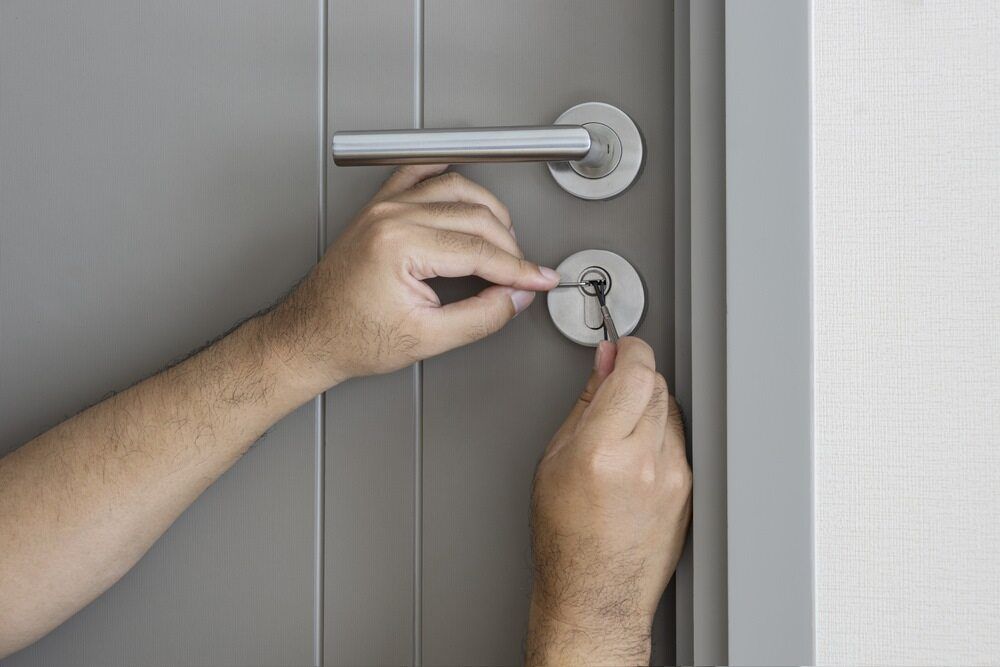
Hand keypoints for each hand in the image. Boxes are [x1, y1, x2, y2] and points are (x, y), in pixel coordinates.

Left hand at [264, 165, 558, 389]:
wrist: (309, 336)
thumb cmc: (351, 338)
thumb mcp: (427, 340)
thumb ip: (482, 317)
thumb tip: (515, 297)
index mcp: (401, 246)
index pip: (481, 250)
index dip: (519, 270)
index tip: (540, 280)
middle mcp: (392, 217)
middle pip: (476, 215)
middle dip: (509, 247)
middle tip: (523, 275)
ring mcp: (383, 207)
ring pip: (456, 188)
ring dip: (488, 212)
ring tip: (504, 243)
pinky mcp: (378, 208)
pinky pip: (419, 174)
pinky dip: (446, 176)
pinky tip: (464, 187)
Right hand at [526, 338, 690, 665]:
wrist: (595, 592)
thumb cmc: (565, 538)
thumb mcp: (554, 461)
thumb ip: (585, 405)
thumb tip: (603, 365)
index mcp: (603, 451)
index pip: (636, 372)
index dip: (631, 350)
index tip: (622, 347)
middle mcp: (644, 462)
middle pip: (657, 386)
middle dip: (636, 377)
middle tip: (614, 387)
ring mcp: (673, 477)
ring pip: (671, 410)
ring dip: (649, 406)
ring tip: (620, 433)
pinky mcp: (688, 489)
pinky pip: (679, 440)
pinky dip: (660, 435)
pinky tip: (636, 458)